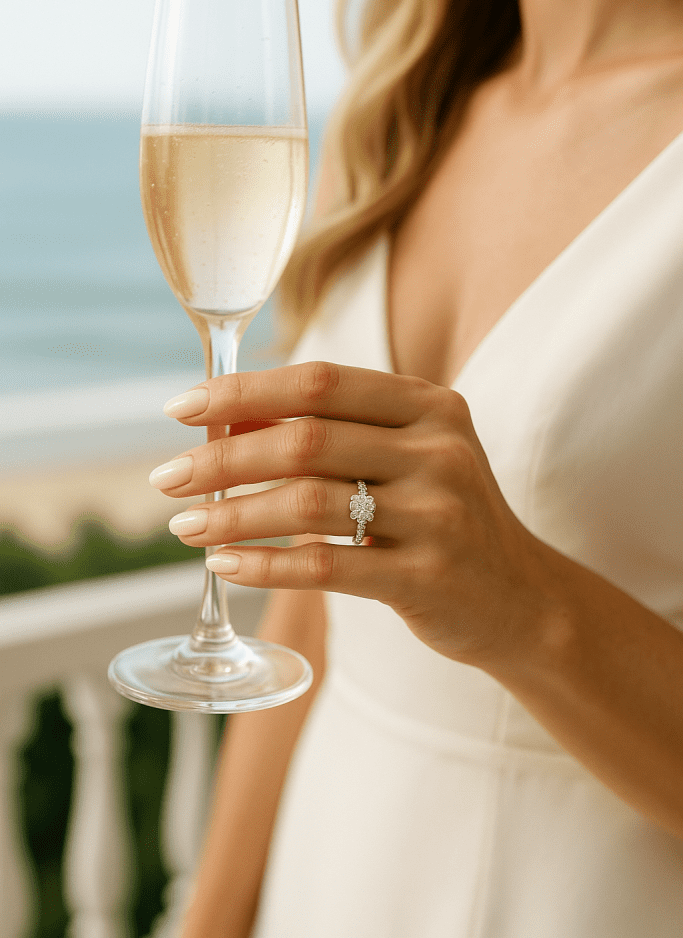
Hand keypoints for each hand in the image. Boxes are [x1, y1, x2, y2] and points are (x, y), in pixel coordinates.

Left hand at [151, 362, 554, 667]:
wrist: (520, 597)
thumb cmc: (442, 516)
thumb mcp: (406, 456)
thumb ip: (331, 431)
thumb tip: (225, 422)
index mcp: (429, 405)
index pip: (320, 380)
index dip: (243, 390)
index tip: (180, 409)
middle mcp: (439, 448)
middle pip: (306, 439)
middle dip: (222, 459)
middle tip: (167, 480)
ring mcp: (439, 513)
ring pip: (308, 503)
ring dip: (233, 515)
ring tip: (186, 527)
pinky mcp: (428, 577)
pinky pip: (328, 566)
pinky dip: (266, 565)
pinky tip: (226, 567)